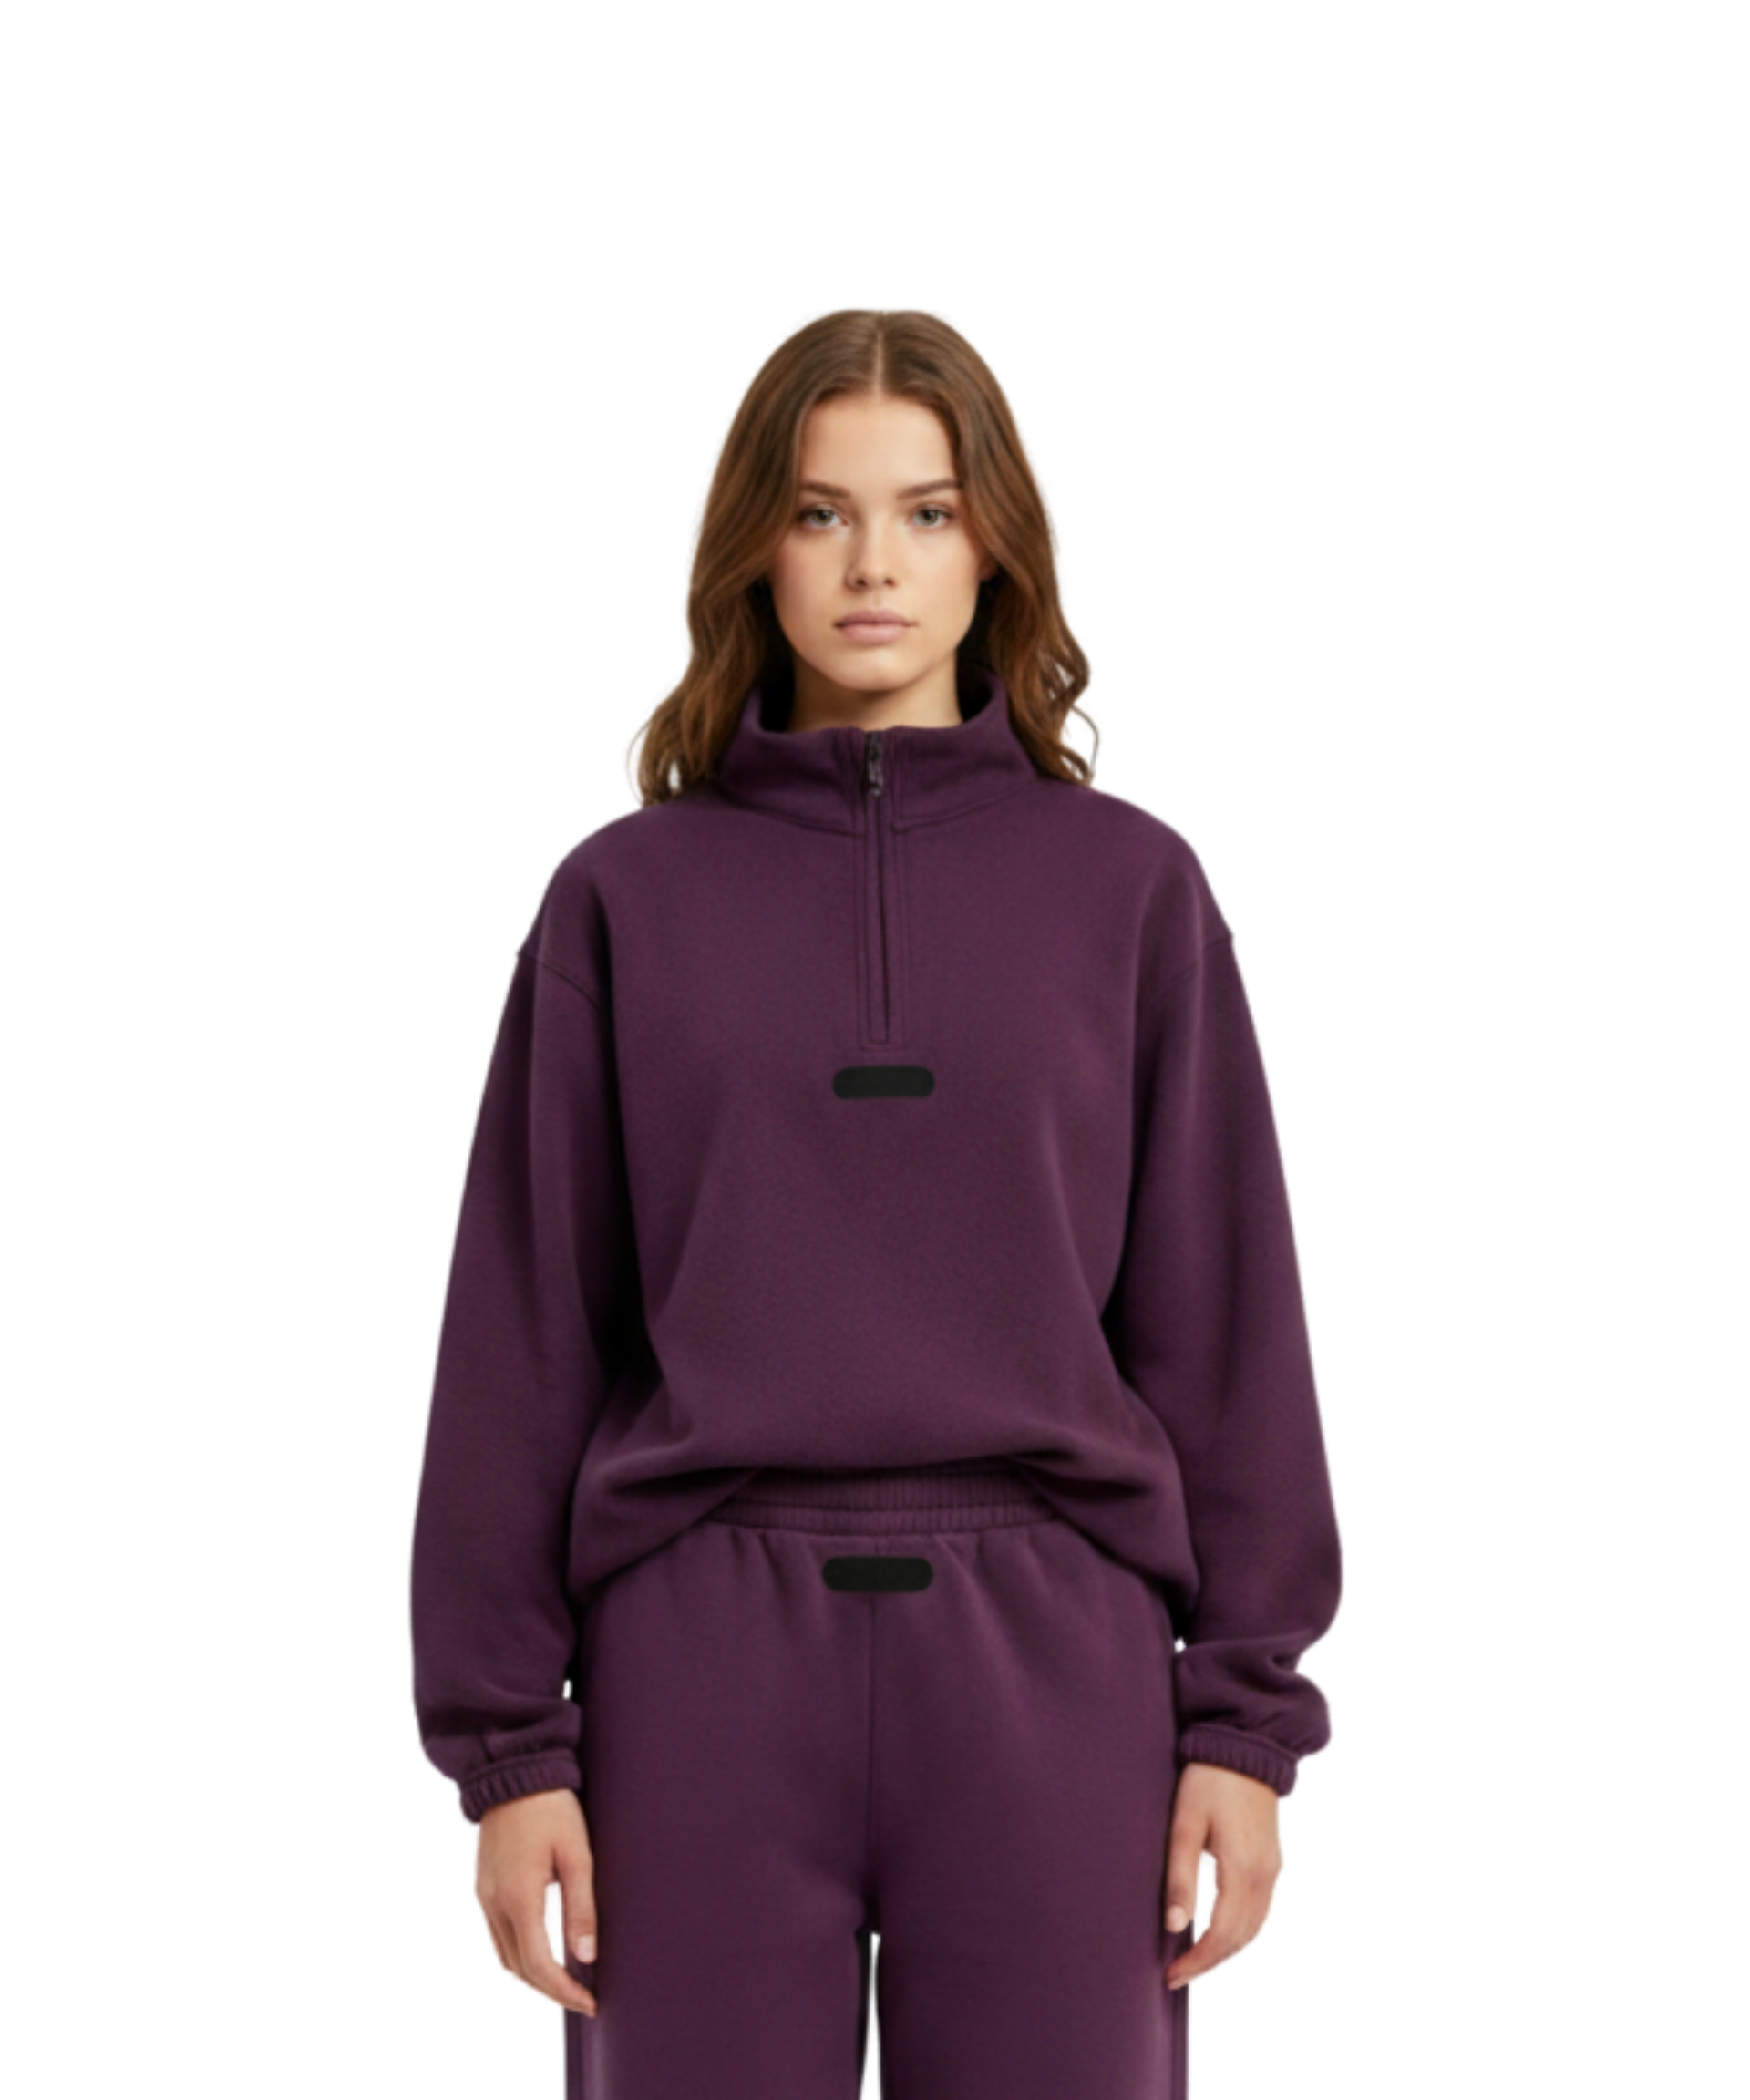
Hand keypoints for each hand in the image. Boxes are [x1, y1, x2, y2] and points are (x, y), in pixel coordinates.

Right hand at [472, 1788, 600, 2018]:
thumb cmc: (551, 1809)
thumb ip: (581, 1907)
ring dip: (532, 1983)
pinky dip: (516, 1961)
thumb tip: (587, 1957)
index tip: (590, 2004)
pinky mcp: (481, 1893)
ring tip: (564, 1988)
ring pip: (504, 1963)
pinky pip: (495, 1943)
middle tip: (582, 2002)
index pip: (540, 1967)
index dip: (565, 1993)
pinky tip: (538, 1959)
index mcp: (520, 1898)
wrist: (511, 1774)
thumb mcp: (577, 1853)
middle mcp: (495, 1907)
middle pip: (519, 1973)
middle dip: (551, 1995)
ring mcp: (483, 1901)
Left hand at [1163, 1760, 1286, 1990]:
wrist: (1246, 1748)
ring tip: (1197, 1960)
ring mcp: (1274, 1871)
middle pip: (1241, 1941)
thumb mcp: (1184, 1824)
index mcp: (1239, 1870)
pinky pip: (1264, 1912)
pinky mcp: (1275, 1862)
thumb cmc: (1208, 1784)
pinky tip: (1222, 1932)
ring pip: (1257, 1930)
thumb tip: (1175, 1926)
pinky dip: (1245, 1932)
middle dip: (1210, 1964)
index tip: (1170, 1976)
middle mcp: (1264, 1877)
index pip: (1221, 1937)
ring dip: (1229, 1952)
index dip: (1196, 1962)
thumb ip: (1180, 1875)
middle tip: (1178, 1976)